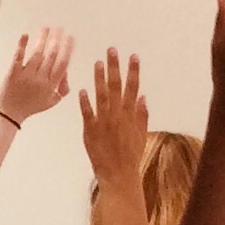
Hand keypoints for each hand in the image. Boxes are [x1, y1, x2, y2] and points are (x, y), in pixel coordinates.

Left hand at [0, 26, 72, 123]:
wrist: (8, 114)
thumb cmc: (29, 107)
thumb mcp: (50, 102)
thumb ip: (61, 90)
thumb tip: (66, 76)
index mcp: (50, 86)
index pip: (62, 65)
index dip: (67, 49)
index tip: (71, 38)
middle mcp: (40, 80)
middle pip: (51, 56)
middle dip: (57, 40)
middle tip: (60, 28)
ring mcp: (26, 76)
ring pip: (37, 54)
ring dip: (43, 39)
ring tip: (47, 28)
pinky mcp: (13, 73)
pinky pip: (18, 57)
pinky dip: (22, 46)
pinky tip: (25, 35)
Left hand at [79, 48, 147, 182]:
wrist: (118, 174)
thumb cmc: (131, 155)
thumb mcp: (141, 135)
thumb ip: (142, 115)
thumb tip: (143, 97)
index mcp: (130, 116)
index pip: (133, 88)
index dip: (133, 72)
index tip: (133, 57)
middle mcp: (117, 116)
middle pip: (116, 87)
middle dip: (115, 67)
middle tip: (112, 51)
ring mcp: (103, 122)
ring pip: (101, 96)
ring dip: (99, 78)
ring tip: (98, 63)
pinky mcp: (91, 130)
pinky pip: (87, 113)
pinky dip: (84, 101)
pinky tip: (82, 89)